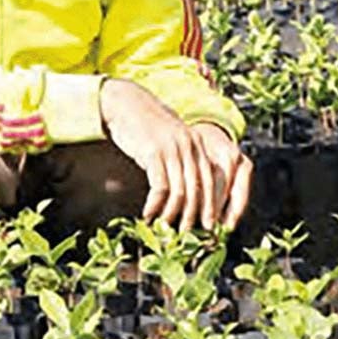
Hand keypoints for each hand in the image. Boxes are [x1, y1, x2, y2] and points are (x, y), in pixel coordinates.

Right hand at [100, 78, 251, 230]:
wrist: (126, 104)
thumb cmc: (147, 126)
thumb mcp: (171, 140)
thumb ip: (182, 159)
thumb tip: (187, 191)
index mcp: (197, 144)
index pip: (211, 180)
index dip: (210, 205)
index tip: (208, 225)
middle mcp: (188, 146)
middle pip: (198, 189)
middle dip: (194, 215)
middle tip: (186, 234)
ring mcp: (172, 149)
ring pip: (180, 192)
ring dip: (171, 214)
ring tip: (164, 227)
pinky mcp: (153, 153)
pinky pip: (159, 187)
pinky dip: (155, 205)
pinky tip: (148, 215)